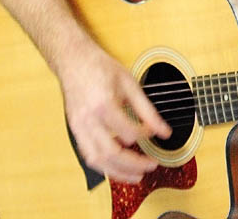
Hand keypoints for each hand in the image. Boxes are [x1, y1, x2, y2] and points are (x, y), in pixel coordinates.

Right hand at [58, 43, 171, 183]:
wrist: (74, 61)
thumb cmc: (101, 68)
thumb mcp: (129, 83)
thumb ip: (147, 109)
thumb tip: (164, 130)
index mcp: (104, 105)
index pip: (128, 132)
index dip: (145, 135)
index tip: (155, 132)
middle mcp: (88, 120)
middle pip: (111, 153)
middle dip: (133, 164)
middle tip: (151, 166)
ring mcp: (78, 128)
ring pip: (97, 160)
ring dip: (118, 172)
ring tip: (137, 175)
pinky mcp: (74, 131)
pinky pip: (88, 156)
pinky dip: (104, 166)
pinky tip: (118, 167)